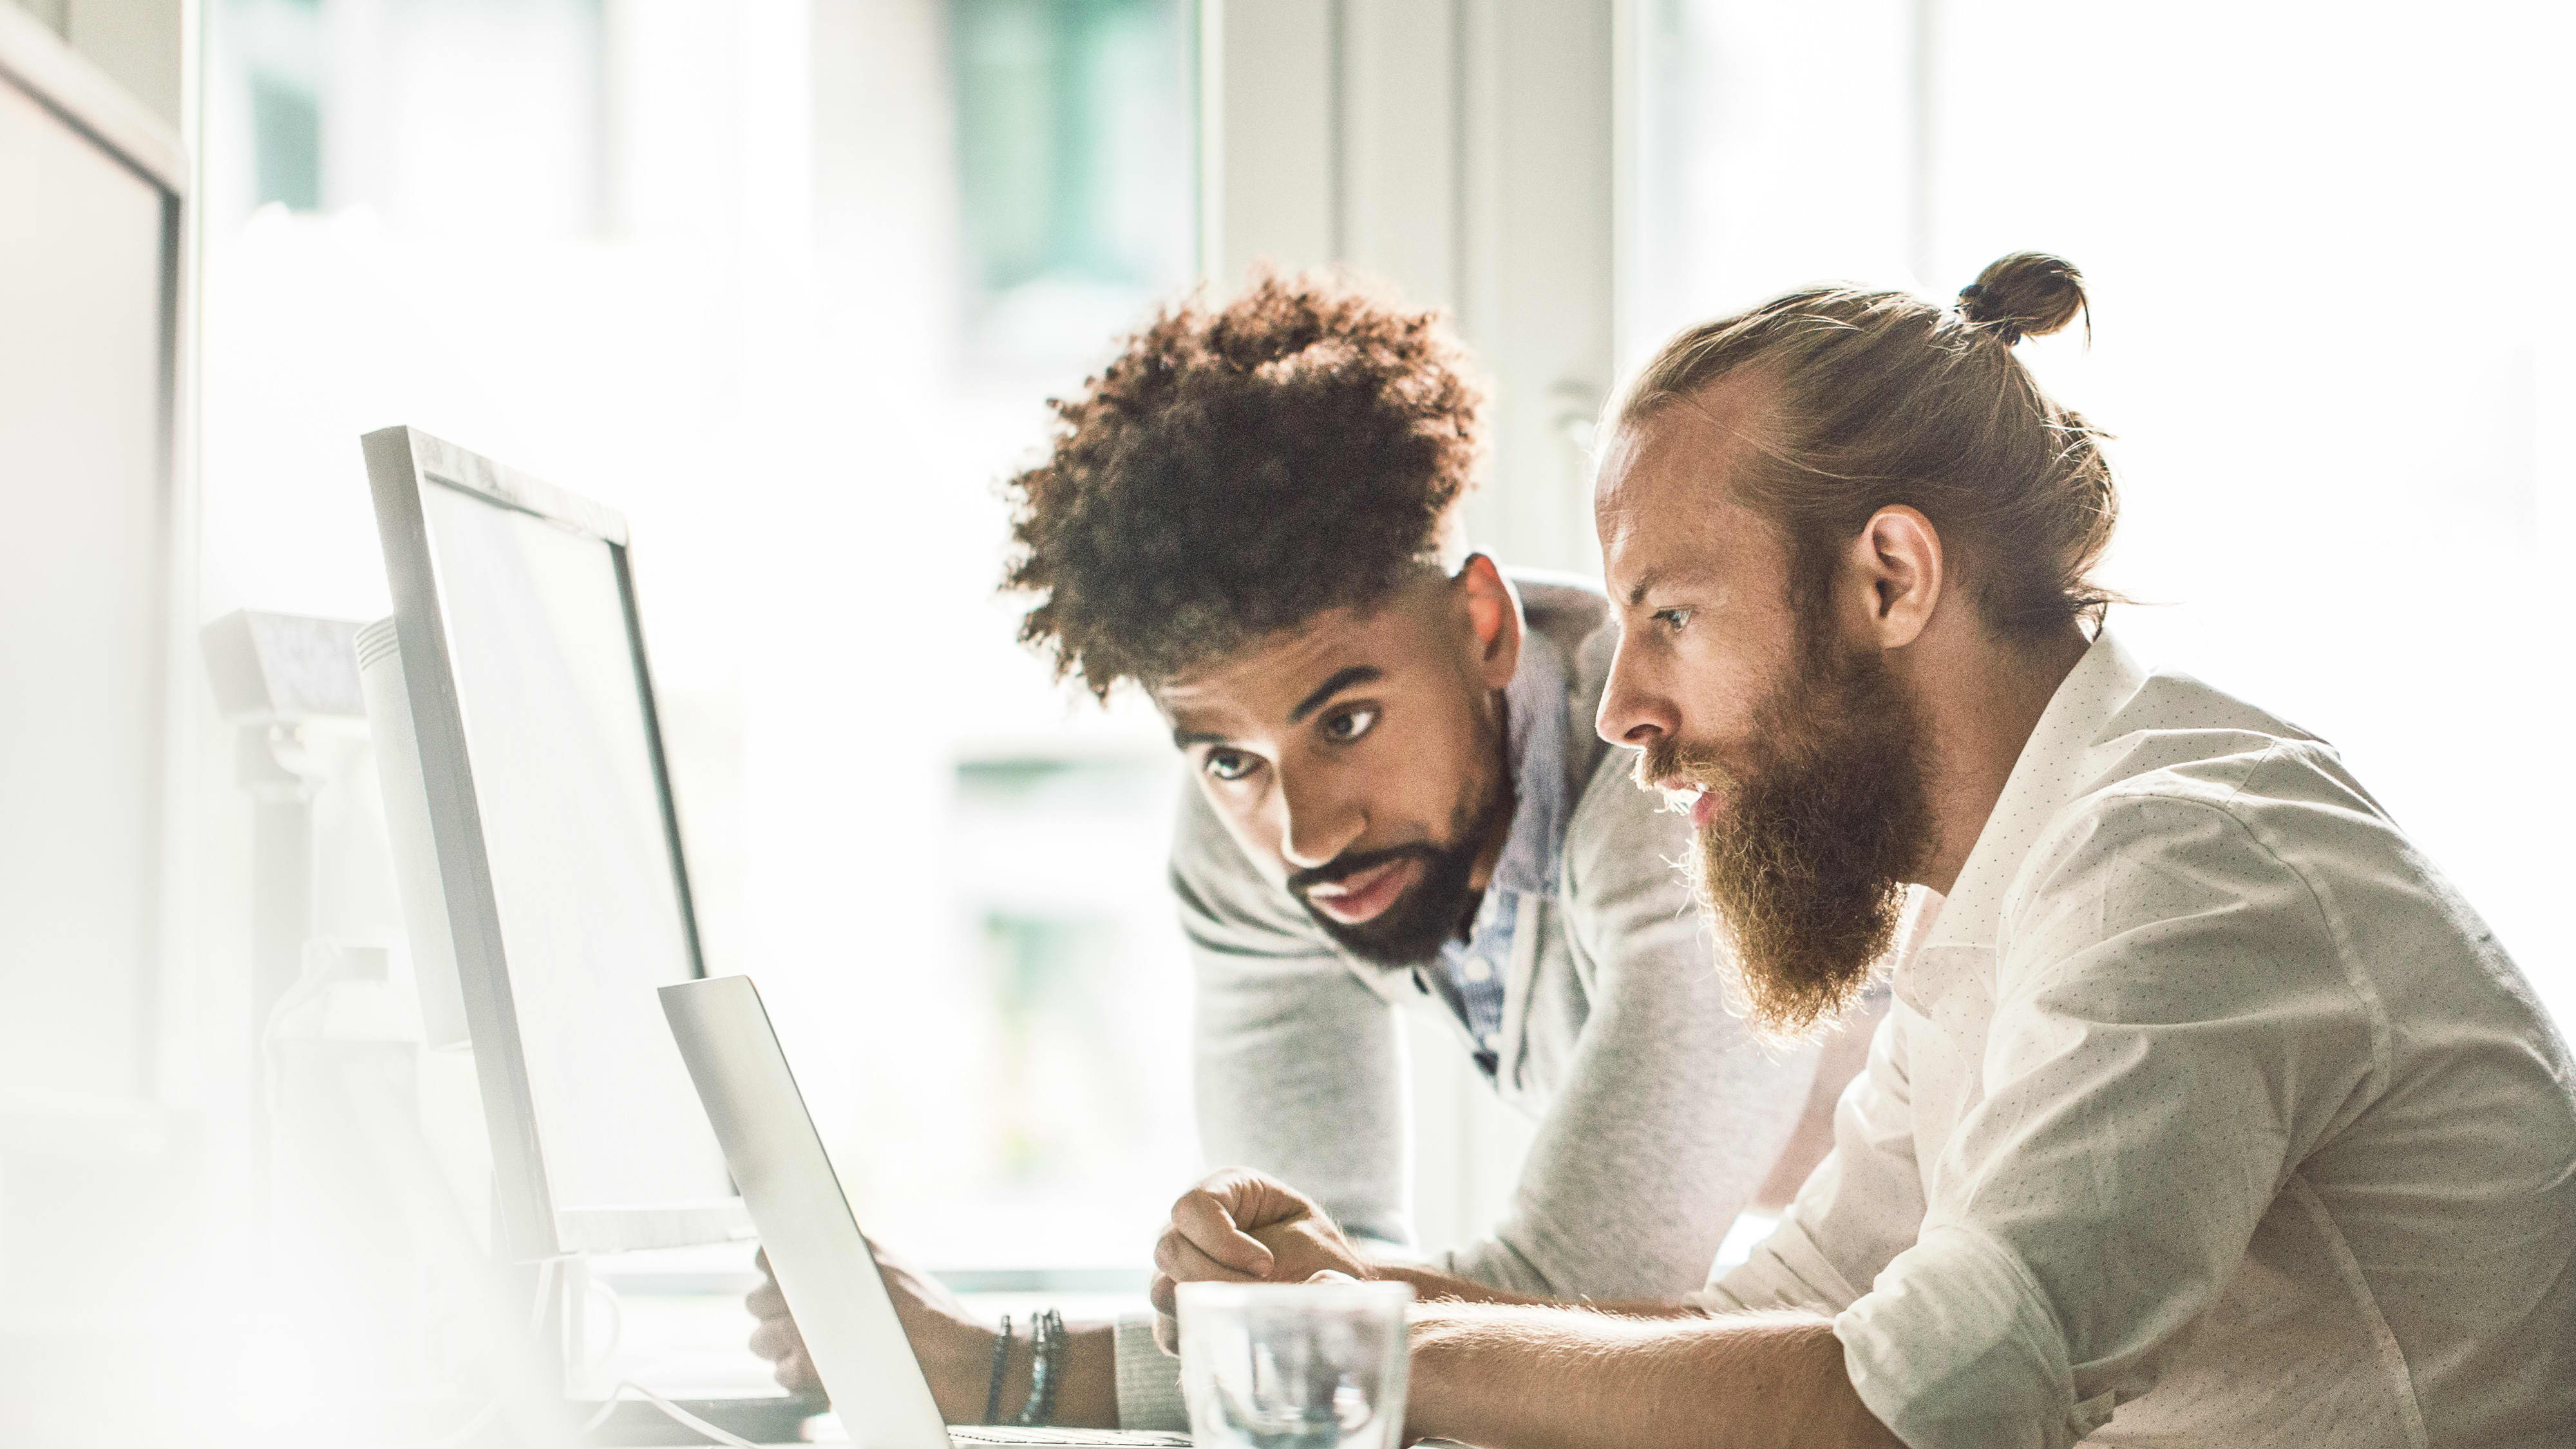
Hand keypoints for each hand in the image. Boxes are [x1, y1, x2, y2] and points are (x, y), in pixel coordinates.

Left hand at [746, 1240, 996, 1419]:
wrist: (965, 1361)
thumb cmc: (939, 1321)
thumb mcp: (895, 1271)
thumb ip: (855, 1264)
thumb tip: (824, 1268)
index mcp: (842, 1254)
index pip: (770, 1257)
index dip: (772, 1274)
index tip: (780, 1284)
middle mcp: (822, 1285)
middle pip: (759, 1300)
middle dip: (772, 1314)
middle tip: (799, 1324)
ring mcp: (814, 1328)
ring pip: (762, 1339)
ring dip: (779, 1347)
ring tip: (808, 1352)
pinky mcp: (815, 1369)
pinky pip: (781, 1373)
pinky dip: (795, 1377)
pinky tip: (818, 1374)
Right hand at [1149, 1169, 1370, 1346]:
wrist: (1319, 1294)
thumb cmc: (1317, 1258)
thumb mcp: (1312, 1244)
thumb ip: (1294, 1256)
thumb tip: (1300, 1282)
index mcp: (1221, 1191)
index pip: (1192, 1208)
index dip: (1222, 1240)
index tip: (1266, 1265)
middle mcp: (1188, 1227)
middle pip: (1169, 1249)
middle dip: (1216, 1278)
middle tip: (1261, 1293)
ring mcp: (1177, 1269)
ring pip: (1160, 1290)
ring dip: (1208, 1308)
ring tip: (1251, 1314)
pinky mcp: (1176, 1310)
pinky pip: (1167, 1330)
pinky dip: (1202, 1335)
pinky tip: (1237, 1333)